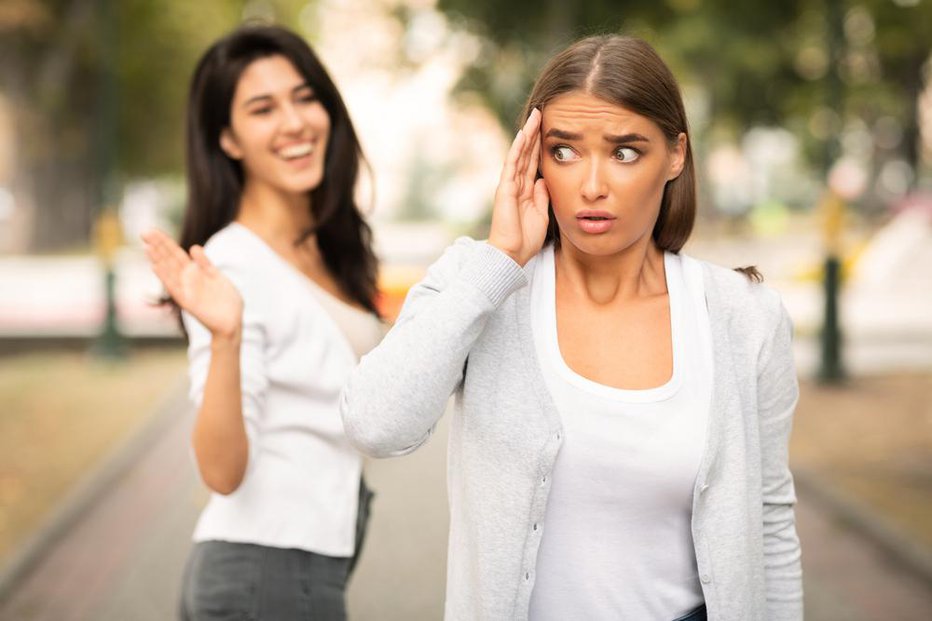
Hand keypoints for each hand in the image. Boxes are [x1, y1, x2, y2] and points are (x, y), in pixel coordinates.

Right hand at [142, 229, 242, 339]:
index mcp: (194, 273)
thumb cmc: (225, 301)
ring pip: (169, 272)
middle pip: (170, 260)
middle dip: (158, 246)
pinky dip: (165, 277)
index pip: (176, 254)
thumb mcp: (216, 277)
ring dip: (158, 260)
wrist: (232, 322)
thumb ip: (205, 263)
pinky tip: (155, 267)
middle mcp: (187, 280)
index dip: (165, 243)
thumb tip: (193, 247)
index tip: (153, 231)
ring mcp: (186, 290)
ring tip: (147, 247)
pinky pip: (174, 288)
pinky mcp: (188, 302)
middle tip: (144, 232)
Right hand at [488, 108, 549, 266]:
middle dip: (534, 133)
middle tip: (542, 112)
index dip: (540, 145)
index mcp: (526, 190)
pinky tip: (524, 134)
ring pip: (519, 154)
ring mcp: (509, 185)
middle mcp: (516, 184)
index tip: (549, 129)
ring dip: (527, 134)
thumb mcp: (542, 214)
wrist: (511, 254)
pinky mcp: (505, 189)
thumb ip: (543, 196)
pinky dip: (518, 149)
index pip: (533, 162)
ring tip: (535, 116)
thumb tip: (545, 179)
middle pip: (526, 153)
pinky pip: (512, 164)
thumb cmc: (525, 240)